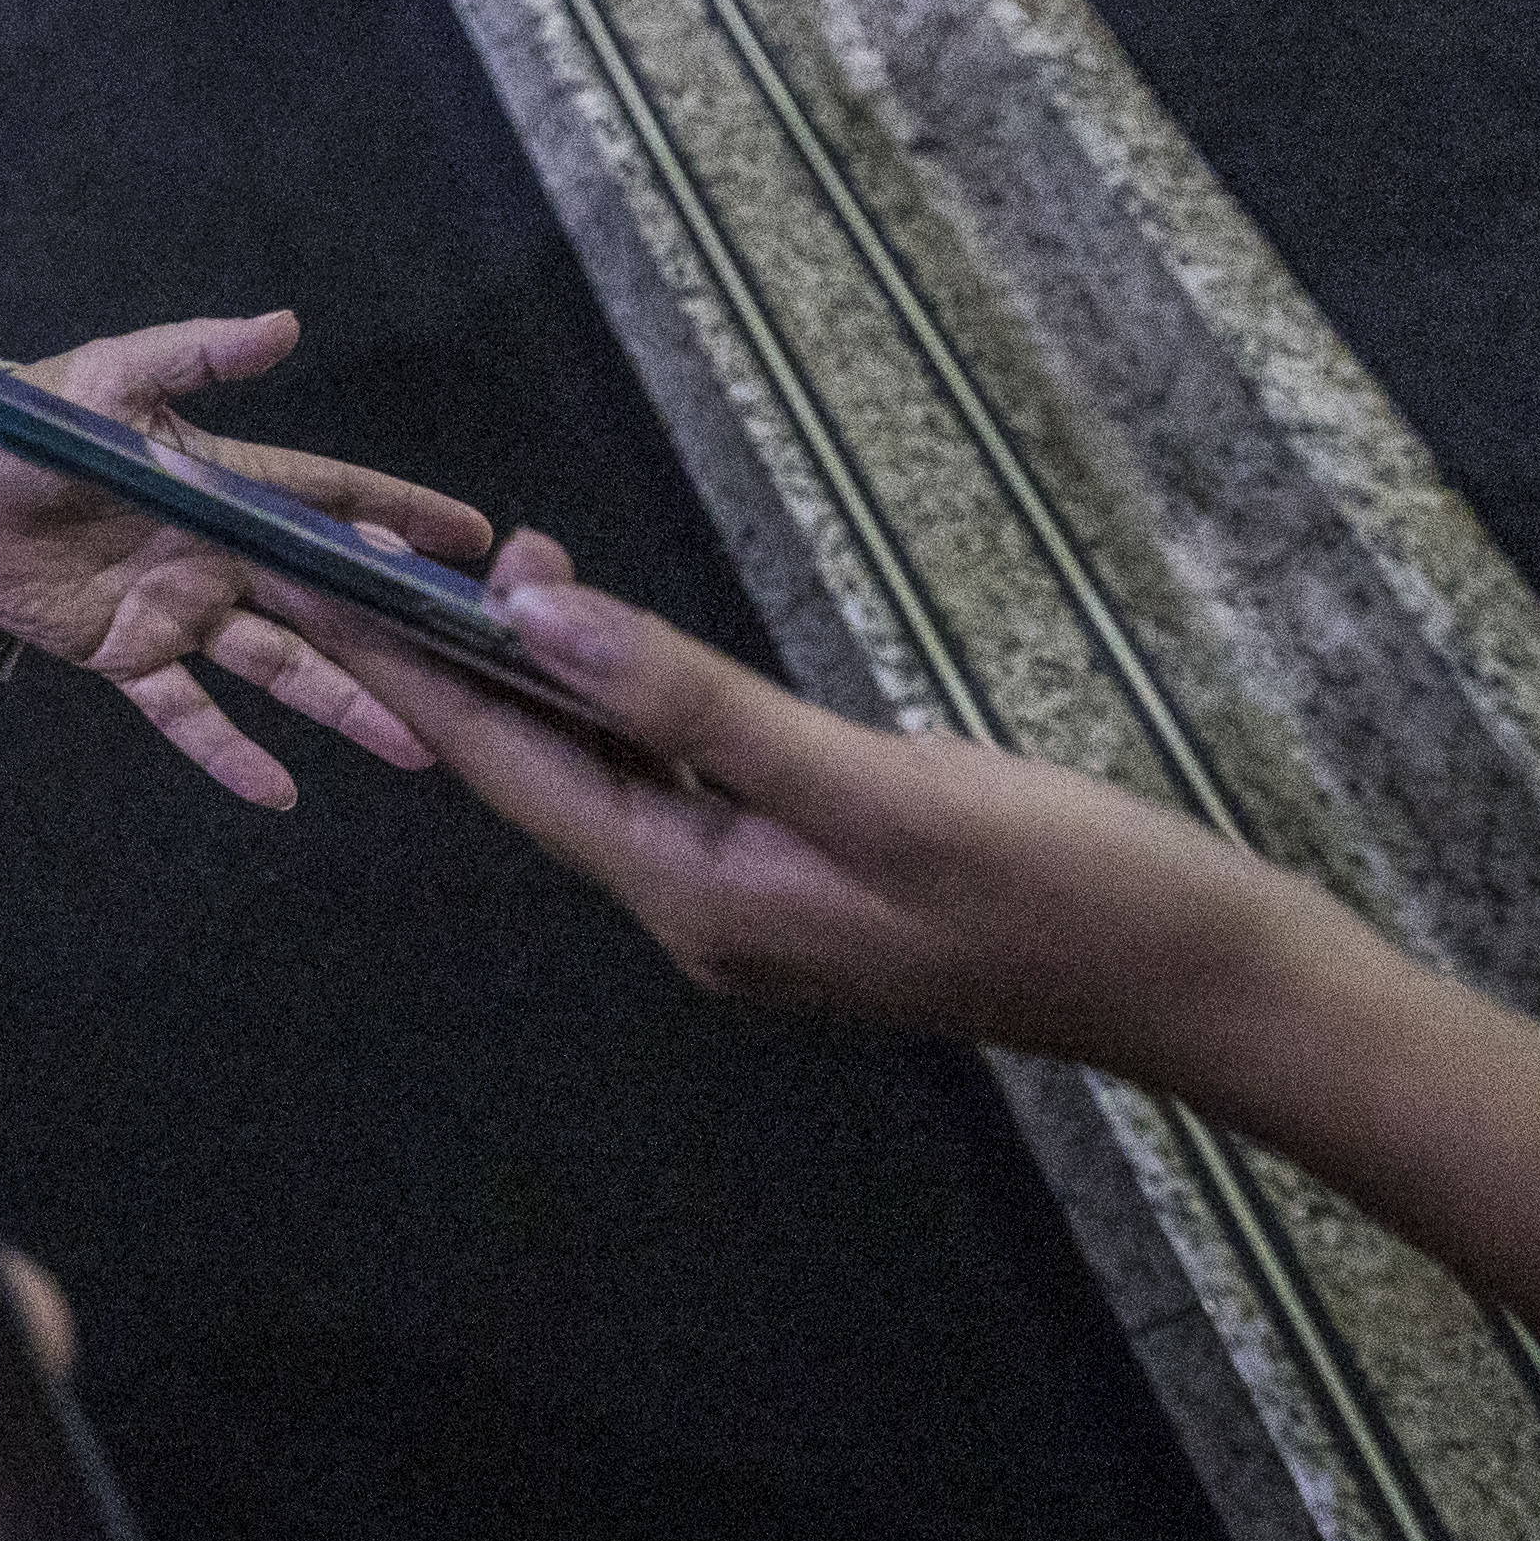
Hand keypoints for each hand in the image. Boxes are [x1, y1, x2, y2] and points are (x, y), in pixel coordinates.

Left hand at [0, 310, 494, 808]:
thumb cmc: (23, 421)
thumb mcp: (107, 375)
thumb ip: (195, 356)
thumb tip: (285, 325)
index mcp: (223, 486)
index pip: (331, 500)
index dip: (402, 513)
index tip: (476, 538)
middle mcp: (218, 553)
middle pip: (327, 599)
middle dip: (398, 632)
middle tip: (476, 668)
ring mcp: (179, 609)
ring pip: (281, 665)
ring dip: (346, 704)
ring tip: (414, 747)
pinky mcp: (128, 655)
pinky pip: (186, 712)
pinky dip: (228, 754)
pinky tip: (279, 795)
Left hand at [258, 528, 1306, 1078]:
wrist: (1215, 984)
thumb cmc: (1064, 889)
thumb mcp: (873, 785)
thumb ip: (698, 705)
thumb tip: (538, 622)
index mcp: (696, 901)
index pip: (511, 771)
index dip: (412, 671)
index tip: (324, 588)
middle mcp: (706, 913)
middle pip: (544, 774)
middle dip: (458, 669)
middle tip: (388, 556)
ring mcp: (766, 903)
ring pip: (616, 776)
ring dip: (549, 679)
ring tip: (493, 569)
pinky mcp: (825, 880)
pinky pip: (687, 784)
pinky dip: (638, 707)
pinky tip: (625, 653)